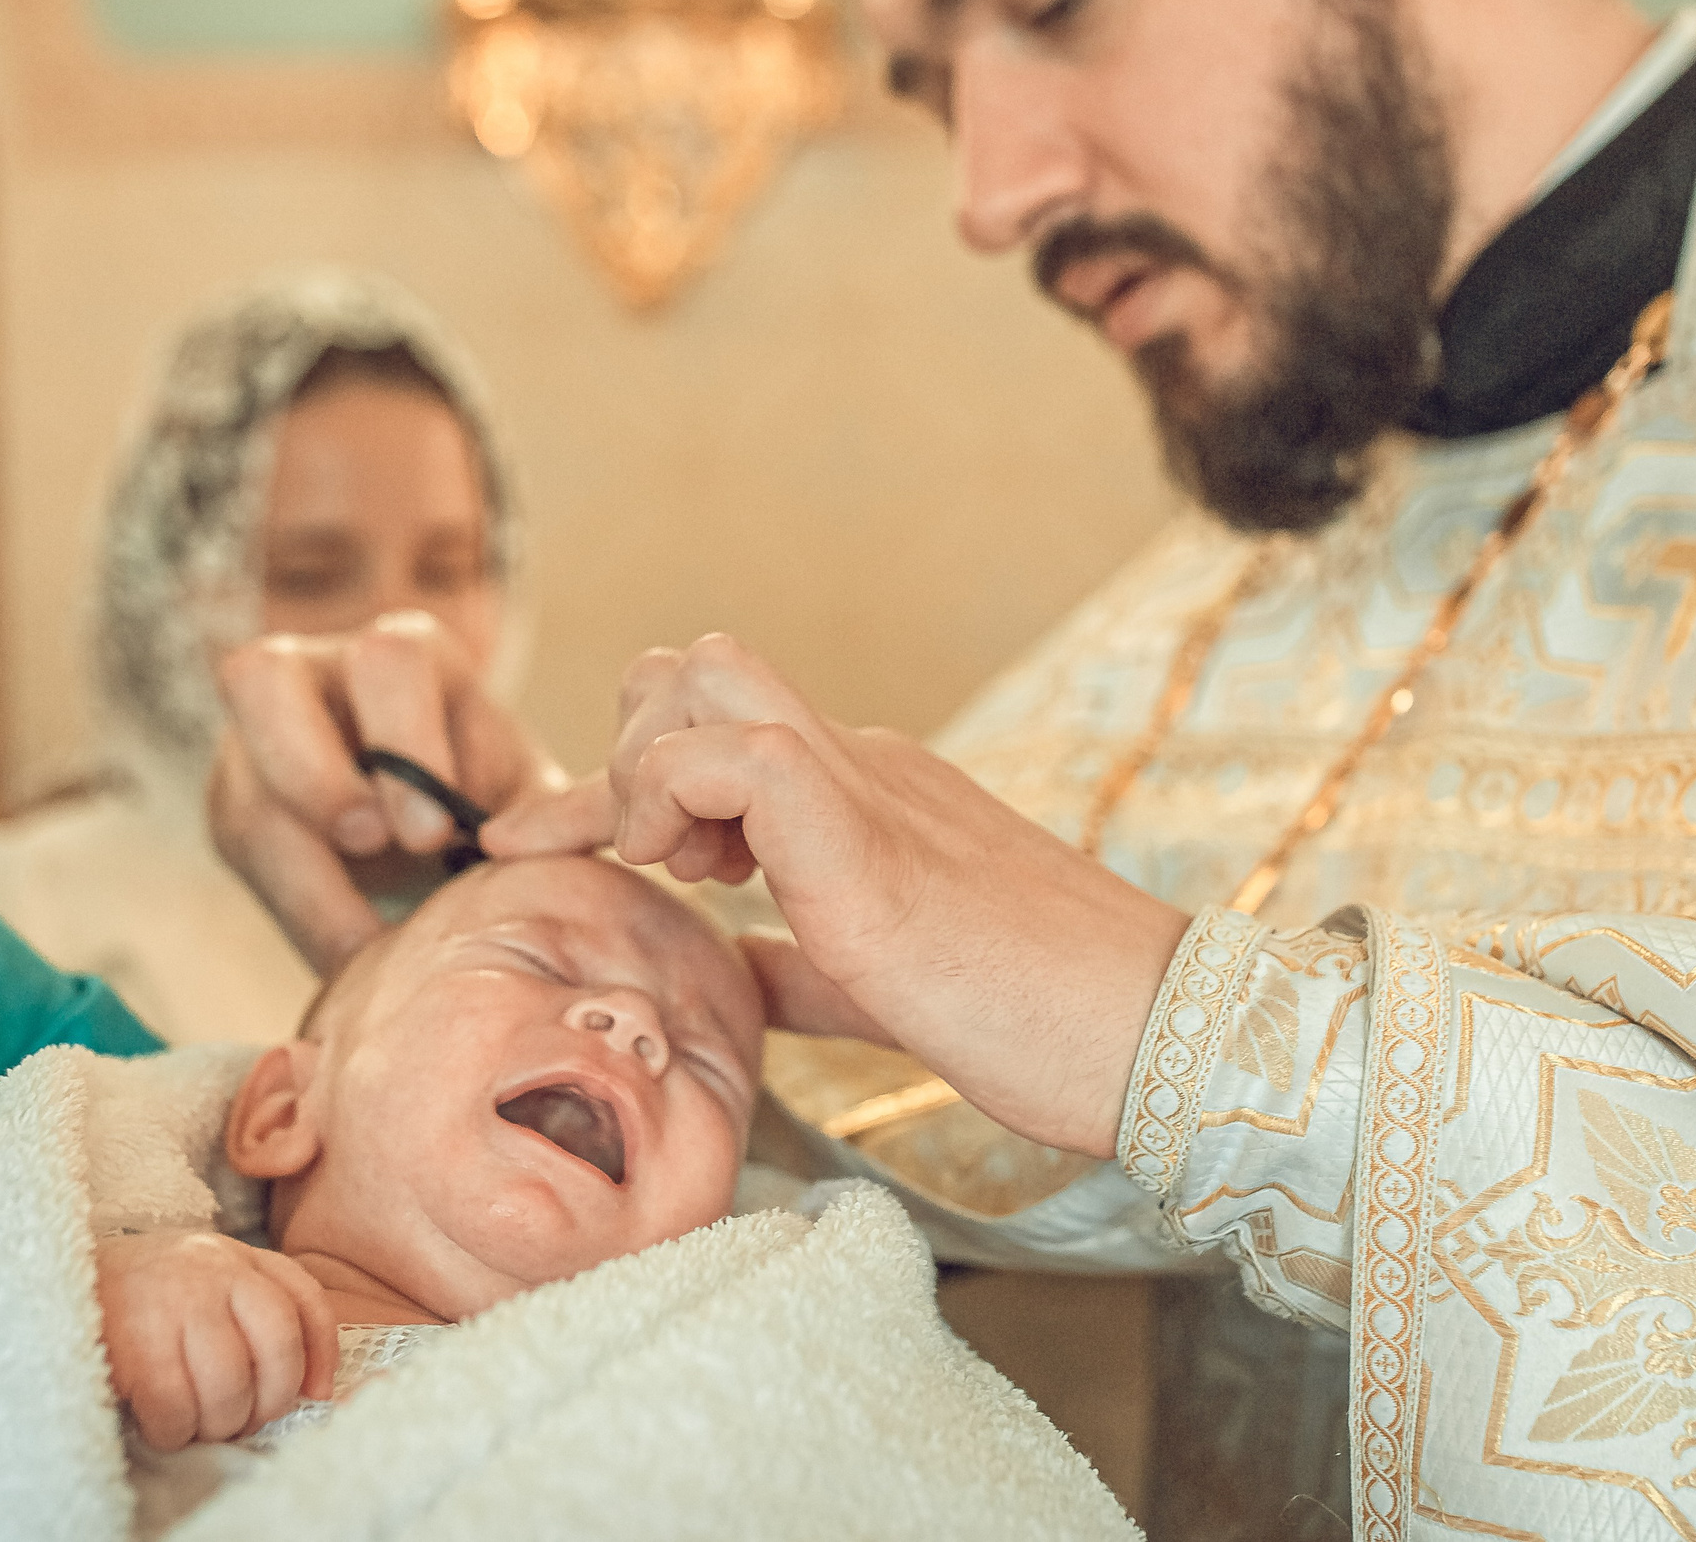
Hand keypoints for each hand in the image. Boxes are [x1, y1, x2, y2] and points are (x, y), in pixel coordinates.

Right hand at [95, 1231, 339, 1450]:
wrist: (59, 1276)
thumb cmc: (147, 1295)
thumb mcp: (208, 1280)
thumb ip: (256, 1313)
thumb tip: (313, 1387)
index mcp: (241, 1258)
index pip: (305, 1302)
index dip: (320, 1356)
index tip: (315, 1394)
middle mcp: (216, 1271)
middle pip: (277, 1347)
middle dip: (270, 1400)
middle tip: (243, 1419)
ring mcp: (176, 1302)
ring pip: (229, 1383)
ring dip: (219, 1422)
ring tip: (201, 1424)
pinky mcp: (134, 1340)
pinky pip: (174, 1404)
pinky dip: (175, 1430)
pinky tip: (165, 1426)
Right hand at [209, 611, 565, 973]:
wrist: (434, 824)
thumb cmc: (486, 789)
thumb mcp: (522, 788)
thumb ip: (541, 810)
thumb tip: (553, 847)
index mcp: (405, 654)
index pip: (388, 661)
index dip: (404, 743)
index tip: (433, 833)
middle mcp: (312, 674)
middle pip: (262, 679)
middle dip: (314, 774)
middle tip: (370, 846)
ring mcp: (257, 739)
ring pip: (237, 781)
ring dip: (295, 867)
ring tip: (360, 937)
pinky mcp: (236, 802)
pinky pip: (239, 849)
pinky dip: (296, 908)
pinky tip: (348, 954)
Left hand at [485, 635, 1191, 1157]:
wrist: (1152, 1031)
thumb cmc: (1041, 1018)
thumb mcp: (880, 988)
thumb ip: (801, 965)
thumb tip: (731, 969)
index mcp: (862, 795)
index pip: (709, 729)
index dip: (611, 782)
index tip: (543, 844)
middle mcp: (858, 762)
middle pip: (689, 665)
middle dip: (623, 749)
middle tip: (652, 862)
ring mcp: (865, 784)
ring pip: (701, 674)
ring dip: (645, 764)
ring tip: (684, 868)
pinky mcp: (867, 835)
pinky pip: (734, 752)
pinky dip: (676, 798)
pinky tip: (702, 879)